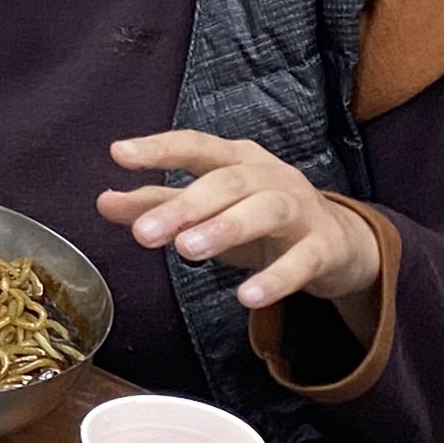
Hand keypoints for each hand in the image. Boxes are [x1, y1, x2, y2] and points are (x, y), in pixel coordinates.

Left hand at [99, 130, 380, 311]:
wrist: (339, 243)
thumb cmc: (259, 218)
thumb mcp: (207, 208)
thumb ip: (158, 203)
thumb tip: (104, 201)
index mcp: (237, 159)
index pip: (196, 146)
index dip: (159, 148)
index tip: (119, 154)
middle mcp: (269, 176)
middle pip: (226, 182)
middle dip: (184, 206)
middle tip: (145, 233)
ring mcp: (300, 209)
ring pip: (265, 211)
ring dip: (226, 228)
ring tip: (187, 252)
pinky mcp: (324, 247)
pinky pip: (301, 261)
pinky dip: (275, 278)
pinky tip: (247, 297)